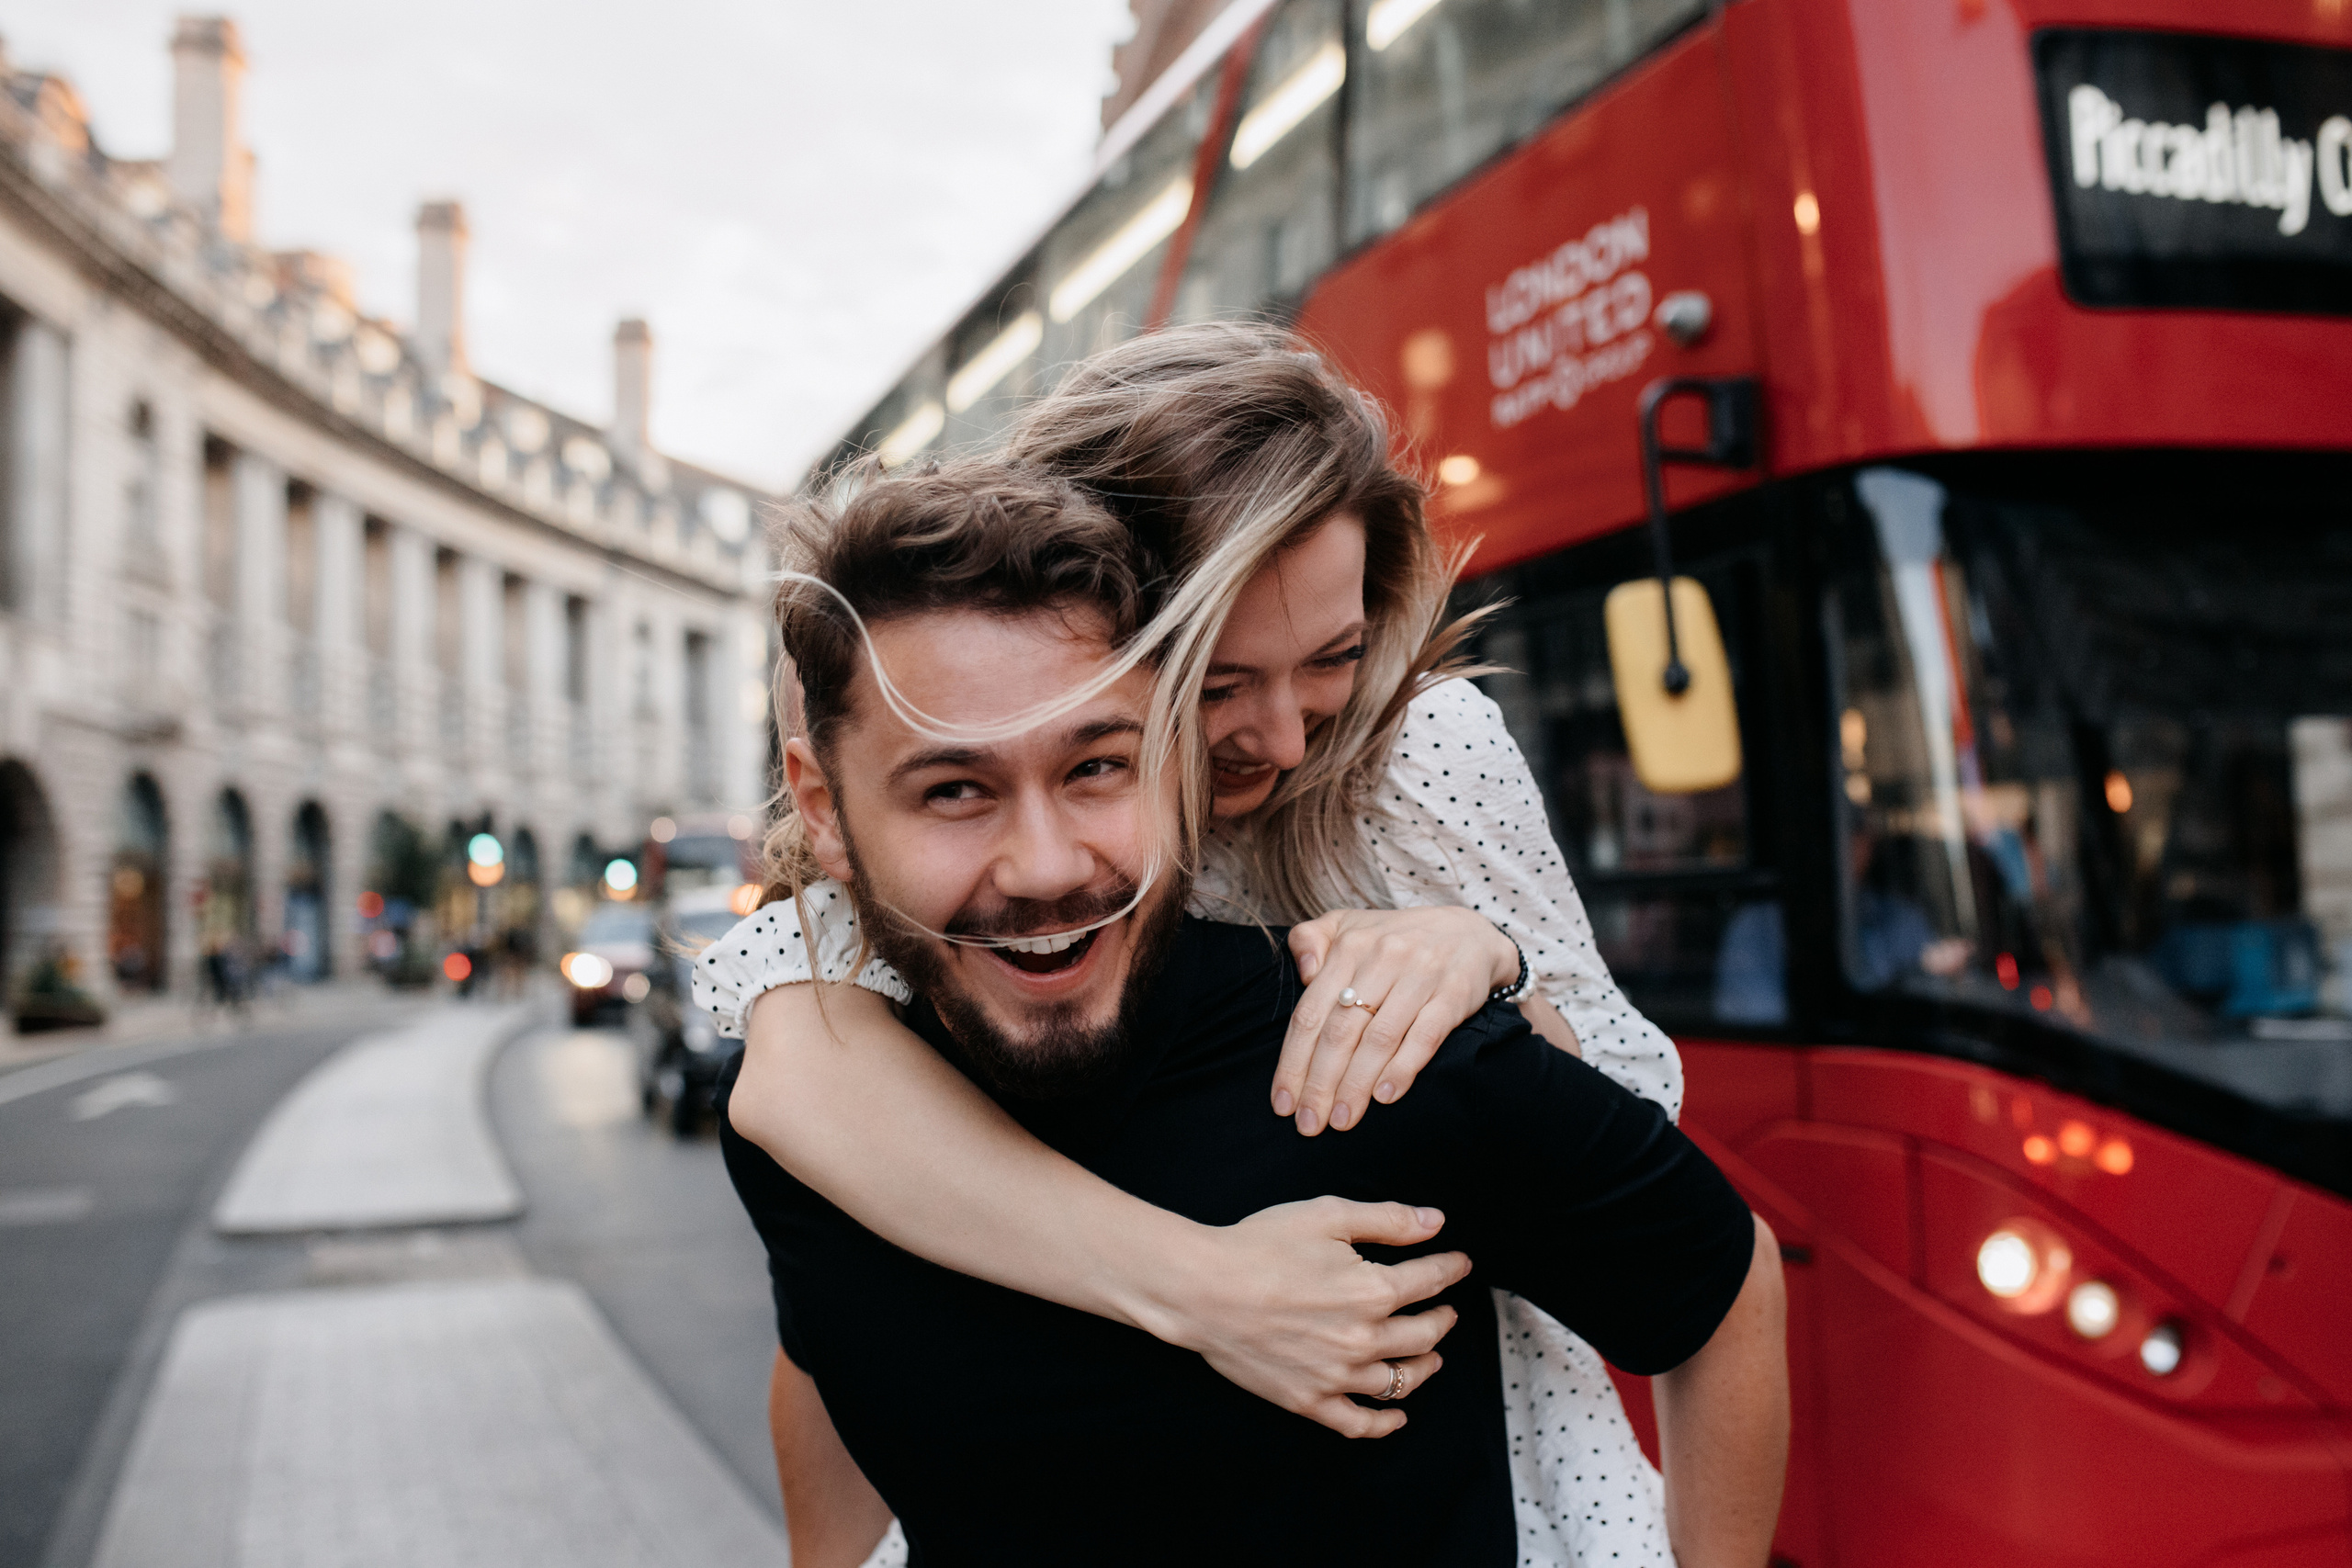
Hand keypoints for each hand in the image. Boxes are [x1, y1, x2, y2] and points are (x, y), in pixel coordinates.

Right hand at [1149, 1197, 1470, 1438]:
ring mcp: (1337, 1376)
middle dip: (1443, 1318)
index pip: (1429, 1281)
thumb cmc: (1258, 1247)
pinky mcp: (1309, 1400)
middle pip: (1425, 1334)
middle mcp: (1363, 1339)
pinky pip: (1359, 1424)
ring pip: (1402, 1380)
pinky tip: (1397, 1416)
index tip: (1458, 1263)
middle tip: (1447, 1309)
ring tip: (1431, 1355)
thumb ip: (1386, 1220)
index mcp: (1372, 1291)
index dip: (1449, 1269)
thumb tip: (1434, 1222)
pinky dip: (1385, 1424)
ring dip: (1425, 1365)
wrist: (1201, 1290)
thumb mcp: (1326, 1216)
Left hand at [1275, 906, 1521, 1134]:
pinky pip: (1424, 1037)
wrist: (1469, 933)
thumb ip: (1311, 939)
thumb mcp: (1347, 925)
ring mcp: (1420, 977)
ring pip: (1379, 1038)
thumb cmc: (1394, 939)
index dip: (1293, 1062)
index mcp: (1350, 946)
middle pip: (1341, 1031)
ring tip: (1342, 1120)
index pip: (1311, 1012)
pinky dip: (1402, 1069)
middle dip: (1320, 1083)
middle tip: (1310, 1124)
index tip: (1282, 1102)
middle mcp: (1382, 959)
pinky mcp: (1452, 995)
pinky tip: (1384, 1097)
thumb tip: (1303, 972)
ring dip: (1357, 1085)